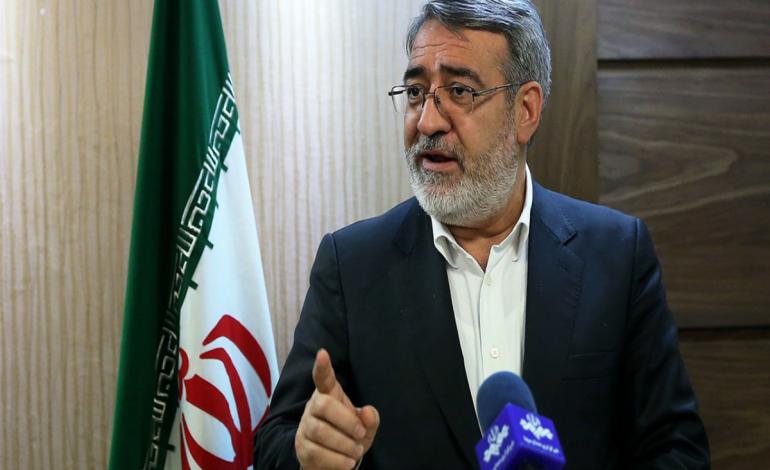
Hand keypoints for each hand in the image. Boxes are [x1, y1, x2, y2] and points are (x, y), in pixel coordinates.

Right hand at [295, 349, 379, 469]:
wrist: (333, 461)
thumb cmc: (349, 436)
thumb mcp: (365, 428)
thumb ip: (370, 419)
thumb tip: (368, 413)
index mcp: (329, 395)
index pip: (323, 378)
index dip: (322, 367)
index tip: (323, 353)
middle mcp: (313, 407)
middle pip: (323, 405)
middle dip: (346, 420)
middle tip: (360, 434)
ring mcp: (305, 427)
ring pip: (320, 431)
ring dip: (343, 444)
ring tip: (356, 452)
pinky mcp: (301, 447)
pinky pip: (316, 452)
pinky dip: (336, 460)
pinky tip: (347, 463)